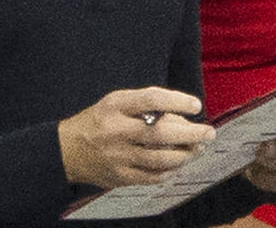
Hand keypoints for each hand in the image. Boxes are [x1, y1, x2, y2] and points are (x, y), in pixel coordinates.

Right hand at [58, 87, 215, 188]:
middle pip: (161, 132)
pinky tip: (178, 163)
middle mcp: (116, 130)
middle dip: (191, 133)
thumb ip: (146, 106)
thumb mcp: (116, 103)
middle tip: (208, 132)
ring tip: (197, 148)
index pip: (152, 99)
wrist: (67, 151)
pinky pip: (153, 176)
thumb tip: (183, 115)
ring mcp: (118, 156)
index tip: (196, 105)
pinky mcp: (120, 176)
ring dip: (185, 154)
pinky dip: (170, 170)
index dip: (178, 101)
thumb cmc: (99, 121)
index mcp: (115, 106)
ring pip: (160, 158)